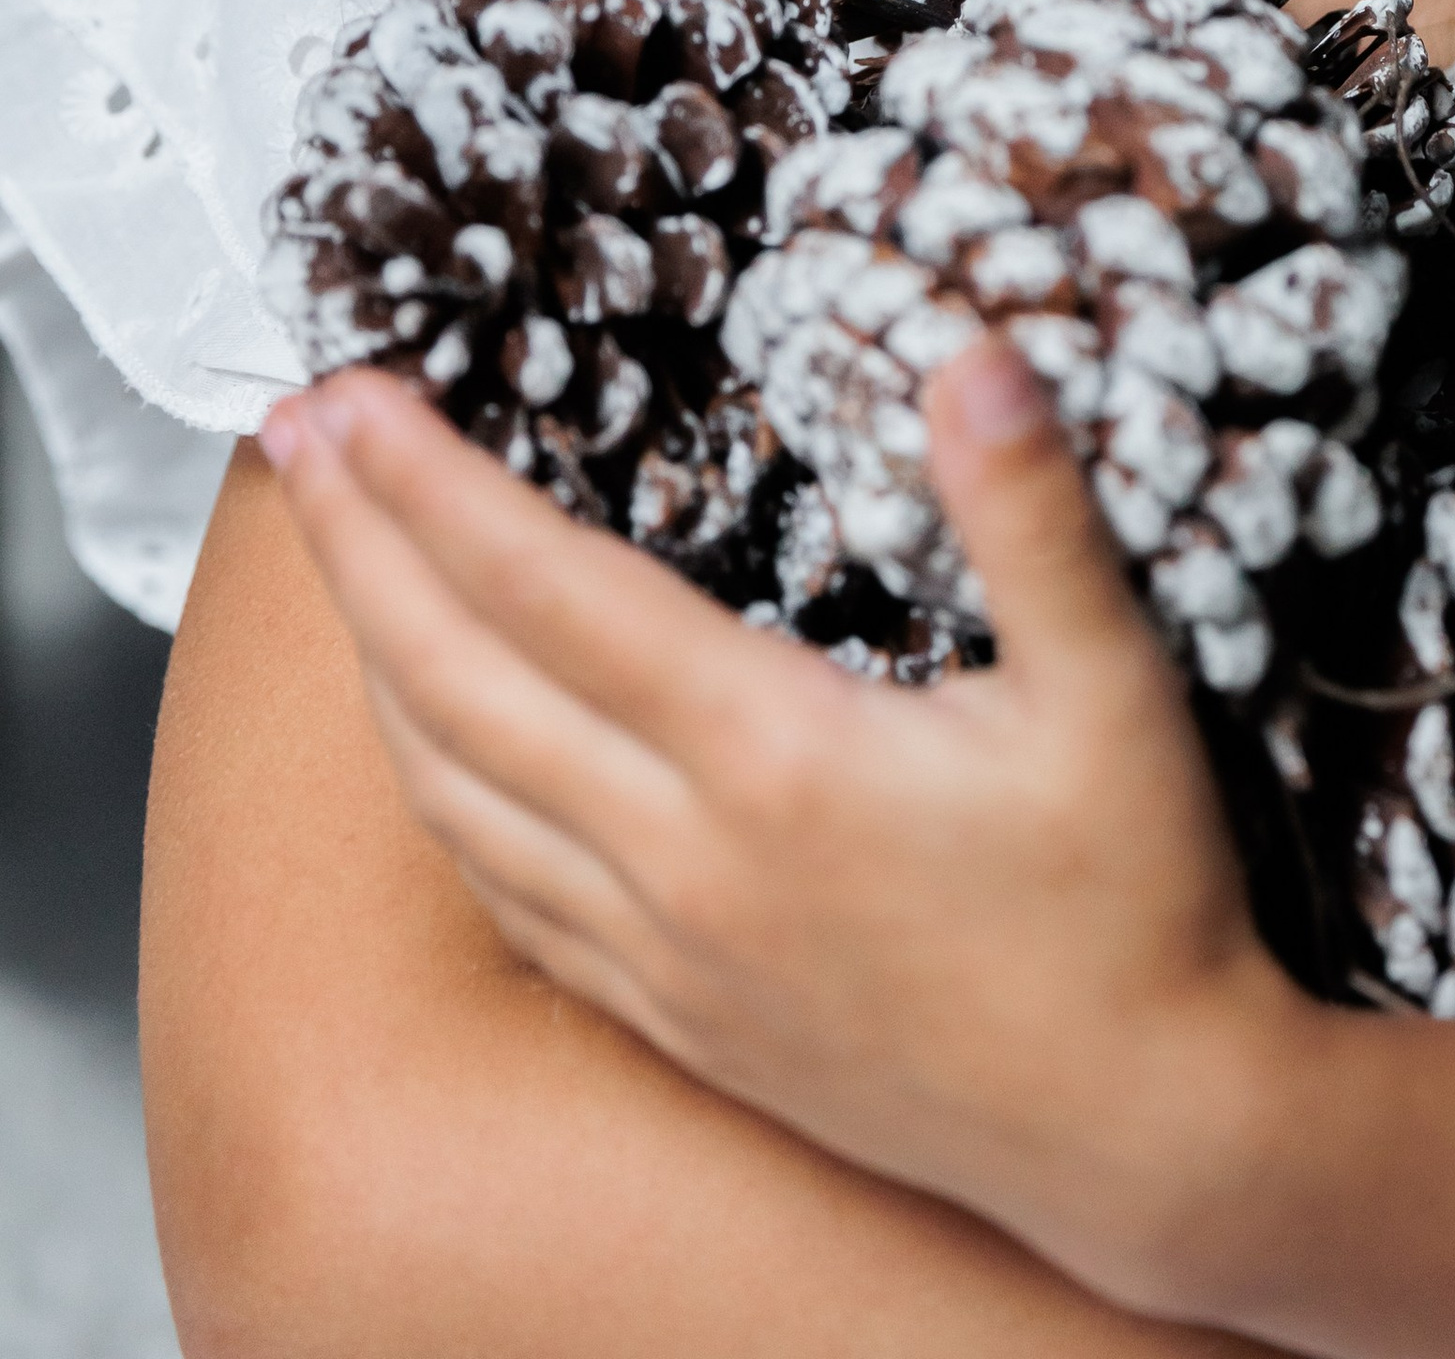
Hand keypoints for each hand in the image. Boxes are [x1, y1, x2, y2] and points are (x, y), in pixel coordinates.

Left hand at [259, 347, 1298, 1300]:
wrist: (1136, 1132)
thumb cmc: (1131, 901)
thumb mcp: (1114, 687)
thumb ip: (1032, 510)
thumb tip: (971, 352)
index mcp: (773, 758)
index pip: (550, 590)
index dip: (434, 484)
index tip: (353, 392)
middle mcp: (685, 859)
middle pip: (458, 680)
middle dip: (357, 544)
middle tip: (290, 432)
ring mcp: (666, 952)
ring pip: (456, 794)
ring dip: (372, 662)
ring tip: (332, 559)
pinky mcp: (676, 1017)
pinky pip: (506, 898)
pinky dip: (435, 795)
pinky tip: (424, 747)